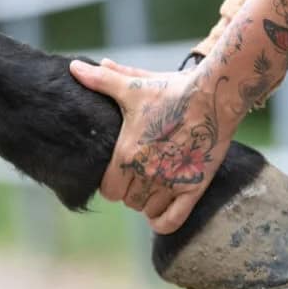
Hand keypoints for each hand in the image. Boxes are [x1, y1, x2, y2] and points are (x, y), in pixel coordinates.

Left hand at [69, 58, 236, 233]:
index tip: (118, 173)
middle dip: (129, 191)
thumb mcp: (133, 86)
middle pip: (127, 201)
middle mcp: (147, 172)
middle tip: (137, 178)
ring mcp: (171, 182)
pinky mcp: (194, 187)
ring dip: (147, 202)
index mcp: (127, 153)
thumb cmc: (171, 90)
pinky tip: (161, 210)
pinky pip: (172, 221)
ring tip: (152, 187)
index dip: (111, 182)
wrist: (214, 94)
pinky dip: (163, 221)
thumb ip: (102, 81)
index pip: (107, 189)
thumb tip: (73, 67)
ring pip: (147, 210)